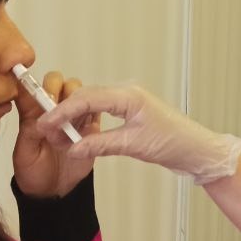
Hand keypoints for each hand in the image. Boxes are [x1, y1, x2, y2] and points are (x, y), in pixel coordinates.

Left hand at [13, 72, 100, 197]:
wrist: (55, 193)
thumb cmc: (33, 172)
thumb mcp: (24, 154)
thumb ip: (29, 131)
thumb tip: (39, 111)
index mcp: (32, 112)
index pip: (32, 87)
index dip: (34, 83)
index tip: (38, 94)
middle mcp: (54, 109)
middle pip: (59, 81)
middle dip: (58, 89)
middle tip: (56, 108)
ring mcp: (74, 116)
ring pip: (79, 91)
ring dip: (75, 101)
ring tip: (71, 123)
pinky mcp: (91, 126)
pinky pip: (96, 109)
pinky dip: (92, 112)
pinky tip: (86, 127)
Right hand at [37, 84, 240, 184]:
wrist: (196, 148)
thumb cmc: (172, 143)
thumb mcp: (133, 145)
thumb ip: (100, 144)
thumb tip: (72, 147)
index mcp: (128, 95)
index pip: (87, 98)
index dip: (62, 110)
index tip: (44, 122)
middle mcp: (127, 92)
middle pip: (86, 96)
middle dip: (63, 110)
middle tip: (44, 127)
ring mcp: (129, 100)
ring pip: (92, 101)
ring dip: (73, 114)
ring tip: (56, 130)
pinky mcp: (130, 110)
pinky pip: (101, 109)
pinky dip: (86, 117)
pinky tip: (76, 129)